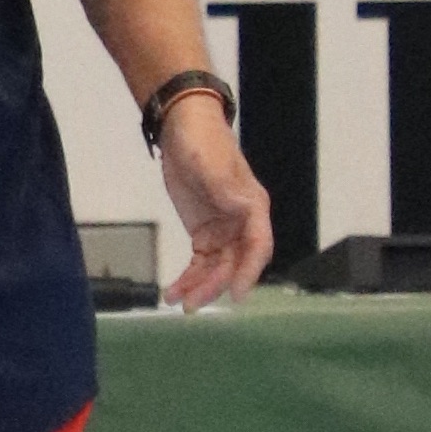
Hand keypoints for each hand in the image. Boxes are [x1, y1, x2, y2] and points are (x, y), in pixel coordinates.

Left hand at [158, 96, 272, 308]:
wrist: (183, 127)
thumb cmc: (202, 141)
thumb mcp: (211, 163)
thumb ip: (226, 188)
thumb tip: (245, 208)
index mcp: (252, 206)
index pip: (258, 246)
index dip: (249, 272)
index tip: (236, 294)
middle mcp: (242, 223)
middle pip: (234, 264)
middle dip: (214, 286)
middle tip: (192, 304)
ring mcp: (224, 230)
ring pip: (216, 269)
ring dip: (198, 287)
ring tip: (175, 301)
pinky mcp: (205, 234)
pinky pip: (200, 264)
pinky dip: (188, 279)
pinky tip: (173, 292)